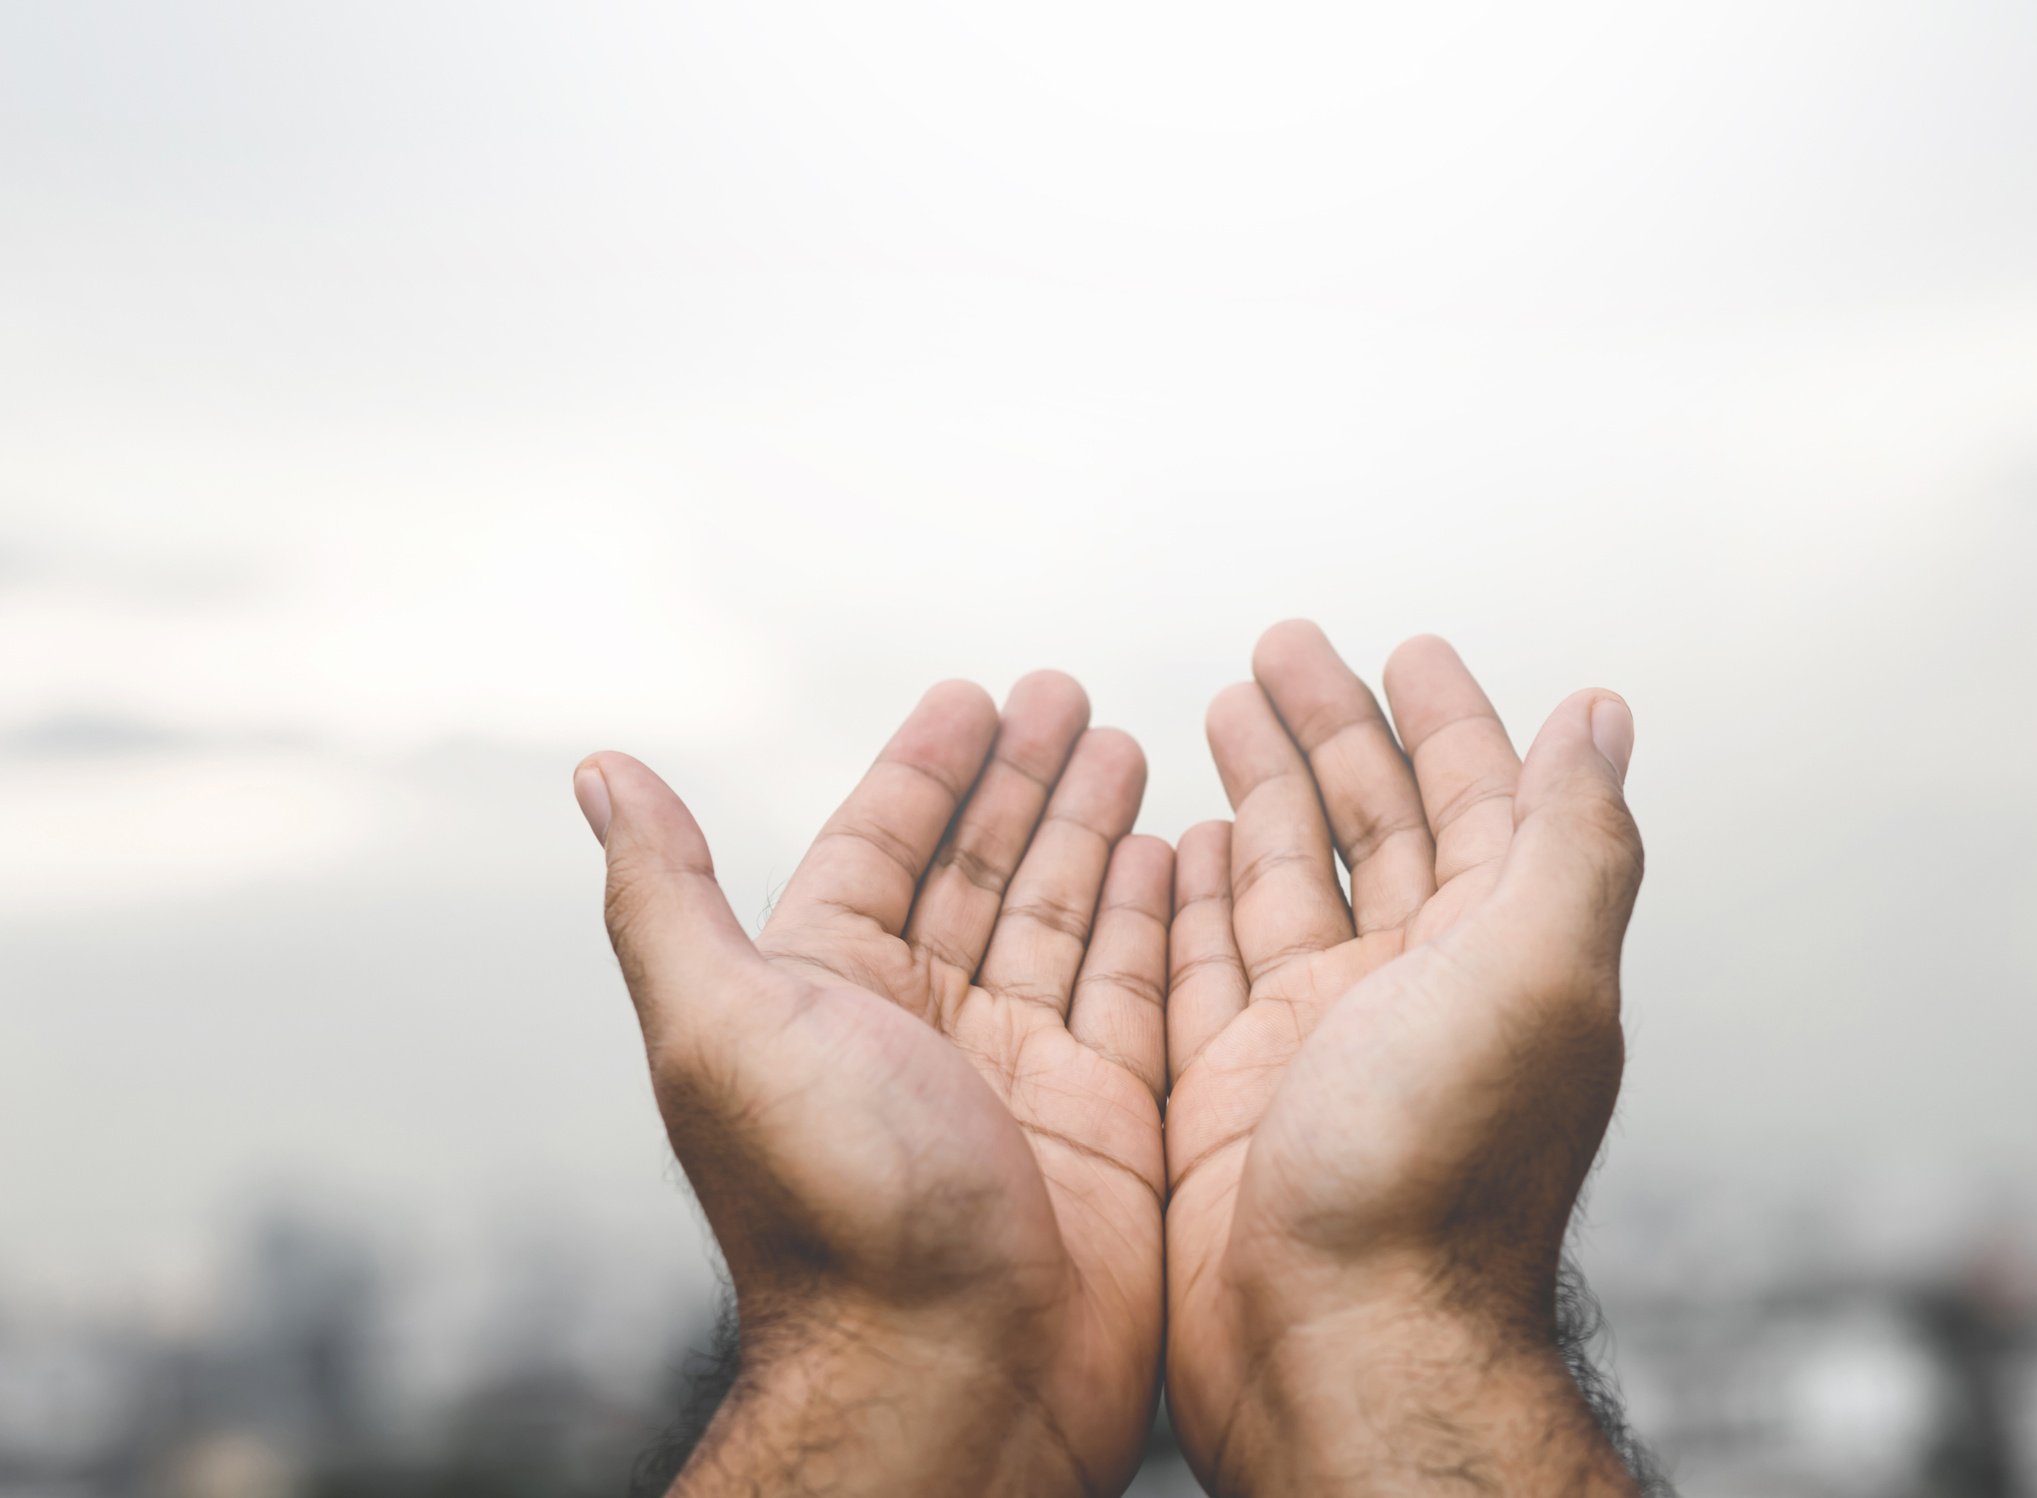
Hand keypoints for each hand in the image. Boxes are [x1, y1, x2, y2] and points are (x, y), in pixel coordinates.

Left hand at [575, 674, 1169, 1496]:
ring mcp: (1019, 1071)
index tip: (973, 696)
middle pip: (981, 869)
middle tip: (1070, 696)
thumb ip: (669, 897)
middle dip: (1025, 779)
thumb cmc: (832, 1212)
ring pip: (1064, 918)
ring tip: (1128, 747)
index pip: (880, 846)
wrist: (951, 1376)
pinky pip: (1139, 990)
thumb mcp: (725, 1028)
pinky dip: (1158, 920)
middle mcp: (922, 1026)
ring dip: (1094, 831)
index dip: (925, 769)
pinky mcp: (1107, 1118)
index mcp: (827, 995)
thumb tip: (602, 773)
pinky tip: (1177, 858)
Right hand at [1163, 623, 1646, 1494]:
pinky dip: (1192, 896)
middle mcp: (1412, 991)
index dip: (1445, 719)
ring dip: (1261, 792)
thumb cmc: (1439, 1180)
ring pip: (1285, 883)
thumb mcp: (1532, 977)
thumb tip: (1603, 714)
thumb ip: (1569, 840)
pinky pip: (1206, 964)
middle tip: (1280, 648)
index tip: (1406, 649)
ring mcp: (1317, 1042)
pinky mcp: (1228, 1092)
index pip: (1474, 802)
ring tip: (1220, 711)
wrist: (1339, 1350)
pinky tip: (1177, 842)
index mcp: (1495, 957)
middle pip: (1371, 825)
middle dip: (1330, 729)